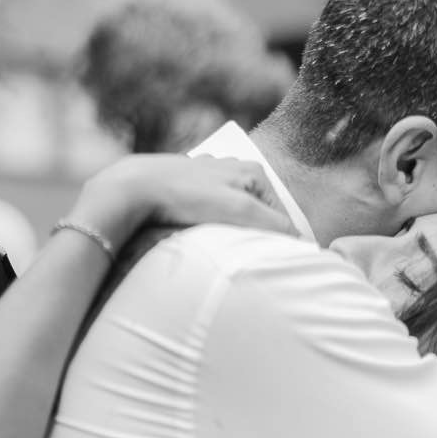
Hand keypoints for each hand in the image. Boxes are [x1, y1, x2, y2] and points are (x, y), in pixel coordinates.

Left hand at [69, 155, 296, 250]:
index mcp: (253, 171)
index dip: (282, 244)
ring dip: (232, 235)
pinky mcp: (187, 188)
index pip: (283, 217)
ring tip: (221, 252)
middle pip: (258, 215)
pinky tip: (199, 237)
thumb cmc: (186, 198)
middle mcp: (234, 169)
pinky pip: (210, 214)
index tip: (276, 267)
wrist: (133, 190)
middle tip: (246, 262)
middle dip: (255, 238)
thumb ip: (275, 226)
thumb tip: (303, 244)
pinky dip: (211, 228)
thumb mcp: (239, 212)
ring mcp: (209, 178)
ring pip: (233, 216)